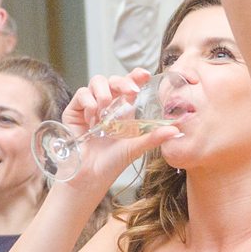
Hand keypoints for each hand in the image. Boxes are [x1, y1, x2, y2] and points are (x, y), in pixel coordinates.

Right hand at [53, 71, 176, 196]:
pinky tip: (92, 117)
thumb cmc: (113, 163)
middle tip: (131, 91)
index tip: (145, 74)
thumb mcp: (135, 147)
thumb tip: (176, 130)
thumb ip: (154, 137)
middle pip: (114, 80)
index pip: (130, 85)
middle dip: (123, 81)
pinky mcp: (74, 111)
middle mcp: (107, 105)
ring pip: (96, 82)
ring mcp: (89, 106)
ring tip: (105, 109)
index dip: (136, 76)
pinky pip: (81, 94)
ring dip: (104, 92)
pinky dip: (88, 101)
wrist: (90, 176)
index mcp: (123, 109)